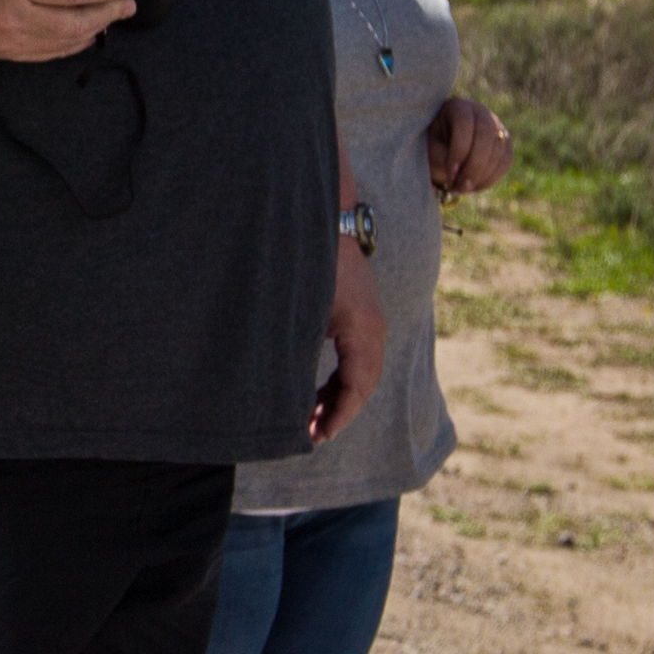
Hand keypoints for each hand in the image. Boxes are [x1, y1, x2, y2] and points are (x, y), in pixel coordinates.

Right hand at [0, 0, 135, 61]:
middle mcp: (9, 13)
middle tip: (128, 2)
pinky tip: (84, 33)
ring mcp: (3, 37)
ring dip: (95, 30)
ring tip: (112, 16)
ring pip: (64, 43)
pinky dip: (70, 45)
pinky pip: (45, 54)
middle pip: (77, 22)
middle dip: (111, 11)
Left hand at [313, 231, 386, 445]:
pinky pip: (356, 356)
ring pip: (360, 371)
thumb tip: (280, 392)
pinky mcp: (359, 314)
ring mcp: (369, 320)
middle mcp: (373, 326)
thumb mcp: (296, 308)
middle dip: (337, 411)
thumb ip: (292, 348)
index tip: (318, 435)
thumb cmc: (302, 261)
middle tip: (311, 435)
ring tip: (312, 421)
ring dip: (338, 396)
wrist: (318, 217)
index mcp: (362, 328)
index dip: (338, 414)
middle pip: (362, 383)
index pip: (358, 385)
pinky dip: (339, 378)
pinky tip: (318, 393)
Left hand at [427, 95, 512, 195]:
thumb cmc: (430, 147)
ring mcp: (496, 126)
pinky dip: (492, 177)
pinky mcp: (505, 142)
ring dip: (483, 174)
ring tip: (463, 188)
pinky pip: (506, 160)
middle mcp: (480, 112)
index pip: (465, 124)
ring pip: (499, 150)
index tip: (450, 173)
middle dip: (474, 165)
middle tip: (460, 185)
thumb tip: (462, 172)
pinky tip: (475, 187)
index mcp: (458, 107)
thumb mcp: (430, 150)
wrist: (439, 149)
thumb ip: (443, 158)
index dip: (460, 151)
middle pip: (486, 136)